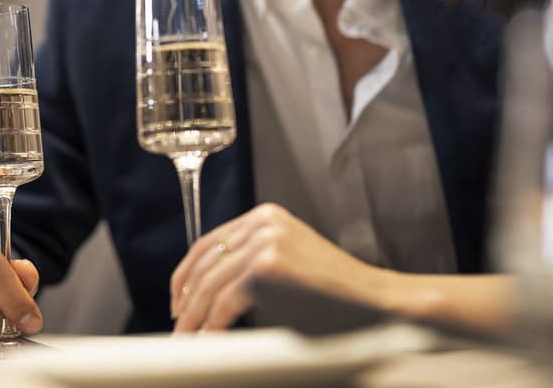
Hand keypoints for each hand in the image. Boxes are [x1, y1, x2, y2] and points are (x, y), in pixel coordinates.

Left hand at [170, 203, 386, 332]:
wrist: (374, 298)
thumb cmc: (334, 288)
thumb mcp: (289, 256)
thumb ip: (252, 257)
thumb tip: (208, 287)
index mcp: (265, 216)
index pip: (209, 241)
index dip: (187, 273)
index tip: (179, 298)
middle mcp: (264, 222)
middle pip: (206, 261)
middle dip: (186, 298)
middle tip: (179, 324)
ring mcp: (267, 242)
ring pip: (212, 283)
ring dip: (195, 315)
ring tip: (189, 336)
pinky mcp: (270, 266)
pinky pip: (227, 300)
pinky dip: (214, 322)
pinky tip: (211, 336)